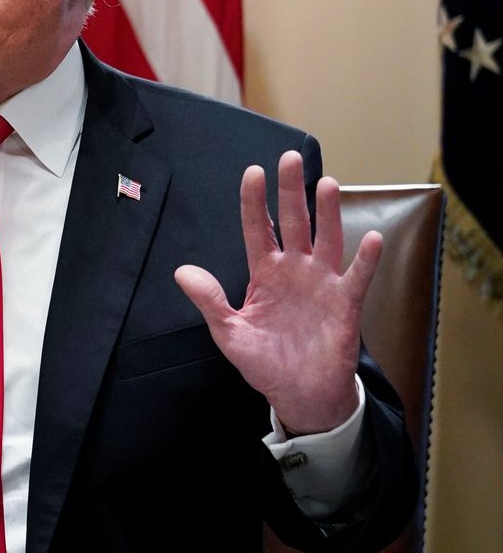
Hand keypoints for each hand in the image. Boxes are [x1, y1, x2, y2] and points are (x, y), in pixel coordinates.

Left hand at [174, 151, 380, 433]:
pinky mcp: (345, 304)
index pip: (256, 229)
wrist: (298, 394)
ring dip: (326, 213)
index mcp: (264, 274)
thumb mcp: (229, 332)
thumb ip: (209, 300)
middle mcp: (294, 271)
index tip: (252, 172)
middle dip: (290, 191)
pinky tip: (371, 237)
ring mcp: (321, 284)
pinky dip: (365, 259)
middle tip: (289, 159)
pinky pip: (357, 277)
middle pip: (292, 223)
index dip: (253, 202)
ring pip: (325, 239)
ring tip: (325, 183)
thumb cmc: (265, 362)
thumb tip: (182, 272)